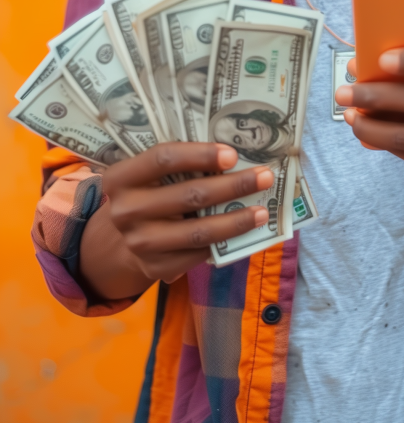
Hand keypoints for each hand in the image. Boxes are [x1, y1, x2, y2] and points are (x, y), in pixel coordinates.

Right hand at [80, 142, 272, 298]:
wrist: (119, 241)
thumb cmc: (147, 194)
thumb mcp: (149, 175)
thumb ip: (179, 165)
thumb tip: (234, 157)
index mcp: (121, 178)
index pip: (163, 159)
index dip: (200, 155)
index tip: (232, 154)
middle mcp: (125, 211)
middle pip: (189, 195)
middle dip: (232, 185)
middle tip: (264, 177)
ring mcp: (139, 243)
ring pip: (198, 231)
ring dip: (236, 220)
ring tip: (262, 210)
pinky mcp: (155, 268)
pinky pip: (198, 253)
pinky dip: (225, 242)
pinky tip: (245, 231)